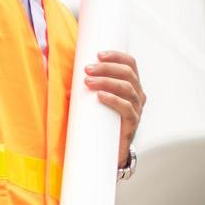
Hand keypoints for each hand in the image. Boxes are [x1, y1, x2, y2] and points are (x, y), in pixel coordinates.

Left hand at [84, 50, 144, 167]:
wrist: (109, 149)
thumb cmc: (101, 120)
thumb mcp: (94, 102)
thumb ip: (84, 92)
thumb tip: (66, 90)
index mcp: (131, 84)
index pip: (130, 64)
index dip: (116, 56)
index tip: (98, 54)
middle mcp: (137, 94)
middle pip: (128, 73)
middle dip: (106, 68)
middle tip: (87, 69)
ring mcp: (137, 108)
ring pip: (127, 88)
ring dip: (106, 81)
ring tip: (88, 82)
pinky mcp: (133, 122)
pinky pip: (127, 108)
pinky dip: (113, 99)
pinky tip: (100, 96)